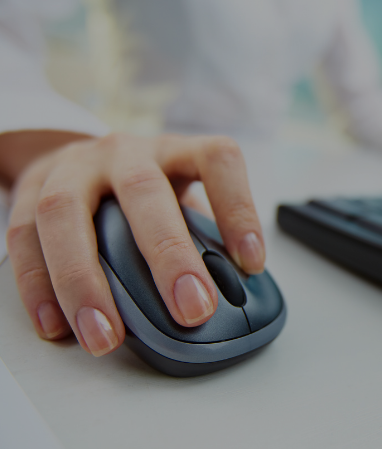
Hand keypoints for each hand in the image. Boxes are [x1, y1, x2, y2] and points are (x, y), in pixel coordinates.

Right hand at [6, 133, 264, 356]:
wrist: (80, 159)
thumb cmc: (144, 189)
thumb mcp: (181, 196)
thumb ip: (200, 234)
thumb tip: (229, 289)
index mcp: (176, 151)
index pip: (216, 160)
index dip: (238, 208)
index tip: (252, 263)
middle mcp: (125, 152)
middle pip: (144, 189)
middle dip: (168, 254)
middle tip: (192, 310)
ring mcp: (74, 167)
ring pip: (67, 213)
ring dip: (84, 281)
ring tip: (106, 337)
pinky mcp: (30, 190)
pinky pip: (23, 236)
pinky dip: (38, 285)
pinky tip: (57, 326)